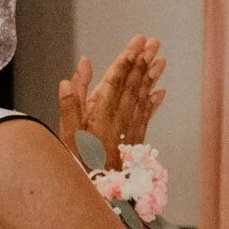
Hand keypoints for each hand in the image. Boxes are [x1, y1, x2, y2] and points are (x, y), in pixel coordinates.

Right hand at [60, 34, 165, 163]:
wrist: (99, 186)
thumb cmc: (80, 158)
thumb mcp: (66, 130)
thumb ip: (70, 101)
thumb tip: (71, 76)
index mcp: (102, 110)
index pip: (116, 79)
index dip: (127, 60)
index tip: (136, 43)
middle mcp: (120, 114)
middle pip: (133, 82)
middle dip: (143, 60)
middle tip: (153, 41)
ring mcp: (130, 124)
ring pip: (143, 94)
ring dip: (152, 75)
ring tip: (161, 59)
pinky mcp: (135, 135)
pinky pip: (147, 113)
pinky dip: (154, 100)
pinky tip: (160, 90)